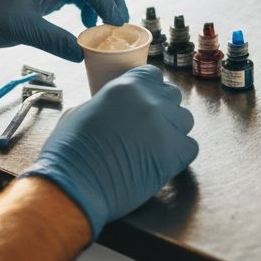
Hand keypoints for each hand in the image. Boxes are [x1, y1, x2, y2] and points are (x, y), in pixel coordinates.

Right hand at [23, 66, 198, 237]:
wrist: (75, 183)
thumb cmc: (69, 151)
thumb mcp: (82, 111)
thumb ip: (106, 104)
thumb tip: (114, 109)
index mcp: (126, 86)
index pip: (154, 76)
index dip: (150, 90)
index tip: (144, 103)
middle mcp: (149, 101)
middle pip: (172, 97)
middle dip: (163, 110)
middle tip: (148, 129)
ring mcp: (164, 126)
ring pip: (185, 121)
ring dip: (173, 131)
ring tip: (153, 148)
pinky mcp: (174, 153)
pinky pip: (190, 147)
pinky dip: (179, 154)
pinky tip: (161, 161)